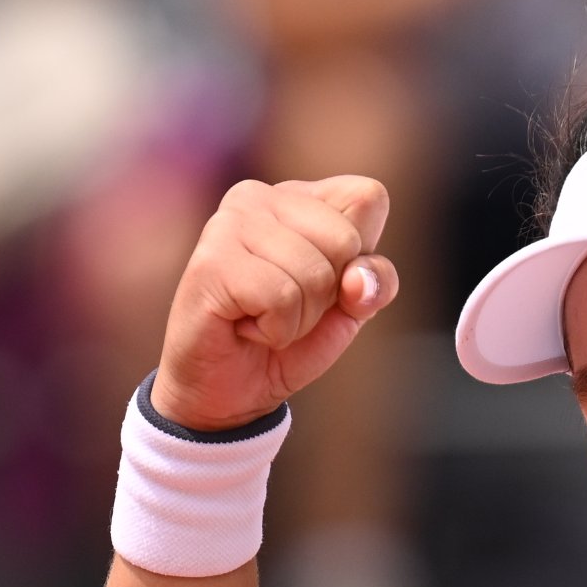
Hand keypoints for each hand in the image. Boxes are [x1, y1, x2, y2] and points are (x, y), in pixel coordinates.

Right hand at [154, 176, 400, 430]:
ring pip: (313, 274)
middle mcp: (257, 195)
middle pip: (345, 240)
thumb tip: (357, 278)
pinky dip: (275, 331)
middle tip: (284, 307)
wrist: (228, 392)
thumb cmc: (286, 338)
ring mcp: (229, 222)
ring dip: (298, 318)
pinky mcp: (211, 259)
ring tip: (261, 318)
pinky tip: (244, 326)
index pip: (368, 198)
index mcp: (295, 195)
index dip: (363, 258)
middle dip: (327, 294)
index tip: (323, 285)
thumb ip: (376, 282)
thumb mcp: (351, 309)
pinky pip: (281, 298)